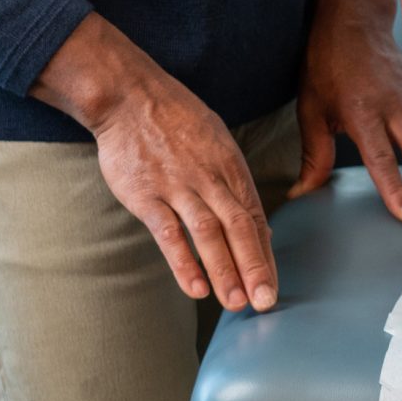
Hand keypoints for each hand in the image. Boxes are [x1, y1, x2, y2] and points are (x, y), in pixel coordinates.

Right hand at [31, 13, 278, 311]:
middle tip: (265, 302)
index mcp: (230, 164)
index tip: (271, 284)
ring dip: (225, 270)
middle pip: (239, 227)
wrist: (130, 97)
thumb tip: (256, 224)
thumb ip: (234, 183)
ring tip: (236, 303)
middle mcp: (210, 177)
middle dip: (254, 267)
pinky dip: (184, 262)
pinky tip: (196, 287)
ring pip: (208, 234)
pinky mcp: (147, 194)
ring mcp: (178, 186)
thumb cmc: (175, 120)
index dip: (264, 254)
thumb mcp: (217, 140)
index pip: (253, 216)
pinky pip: (169, 233)